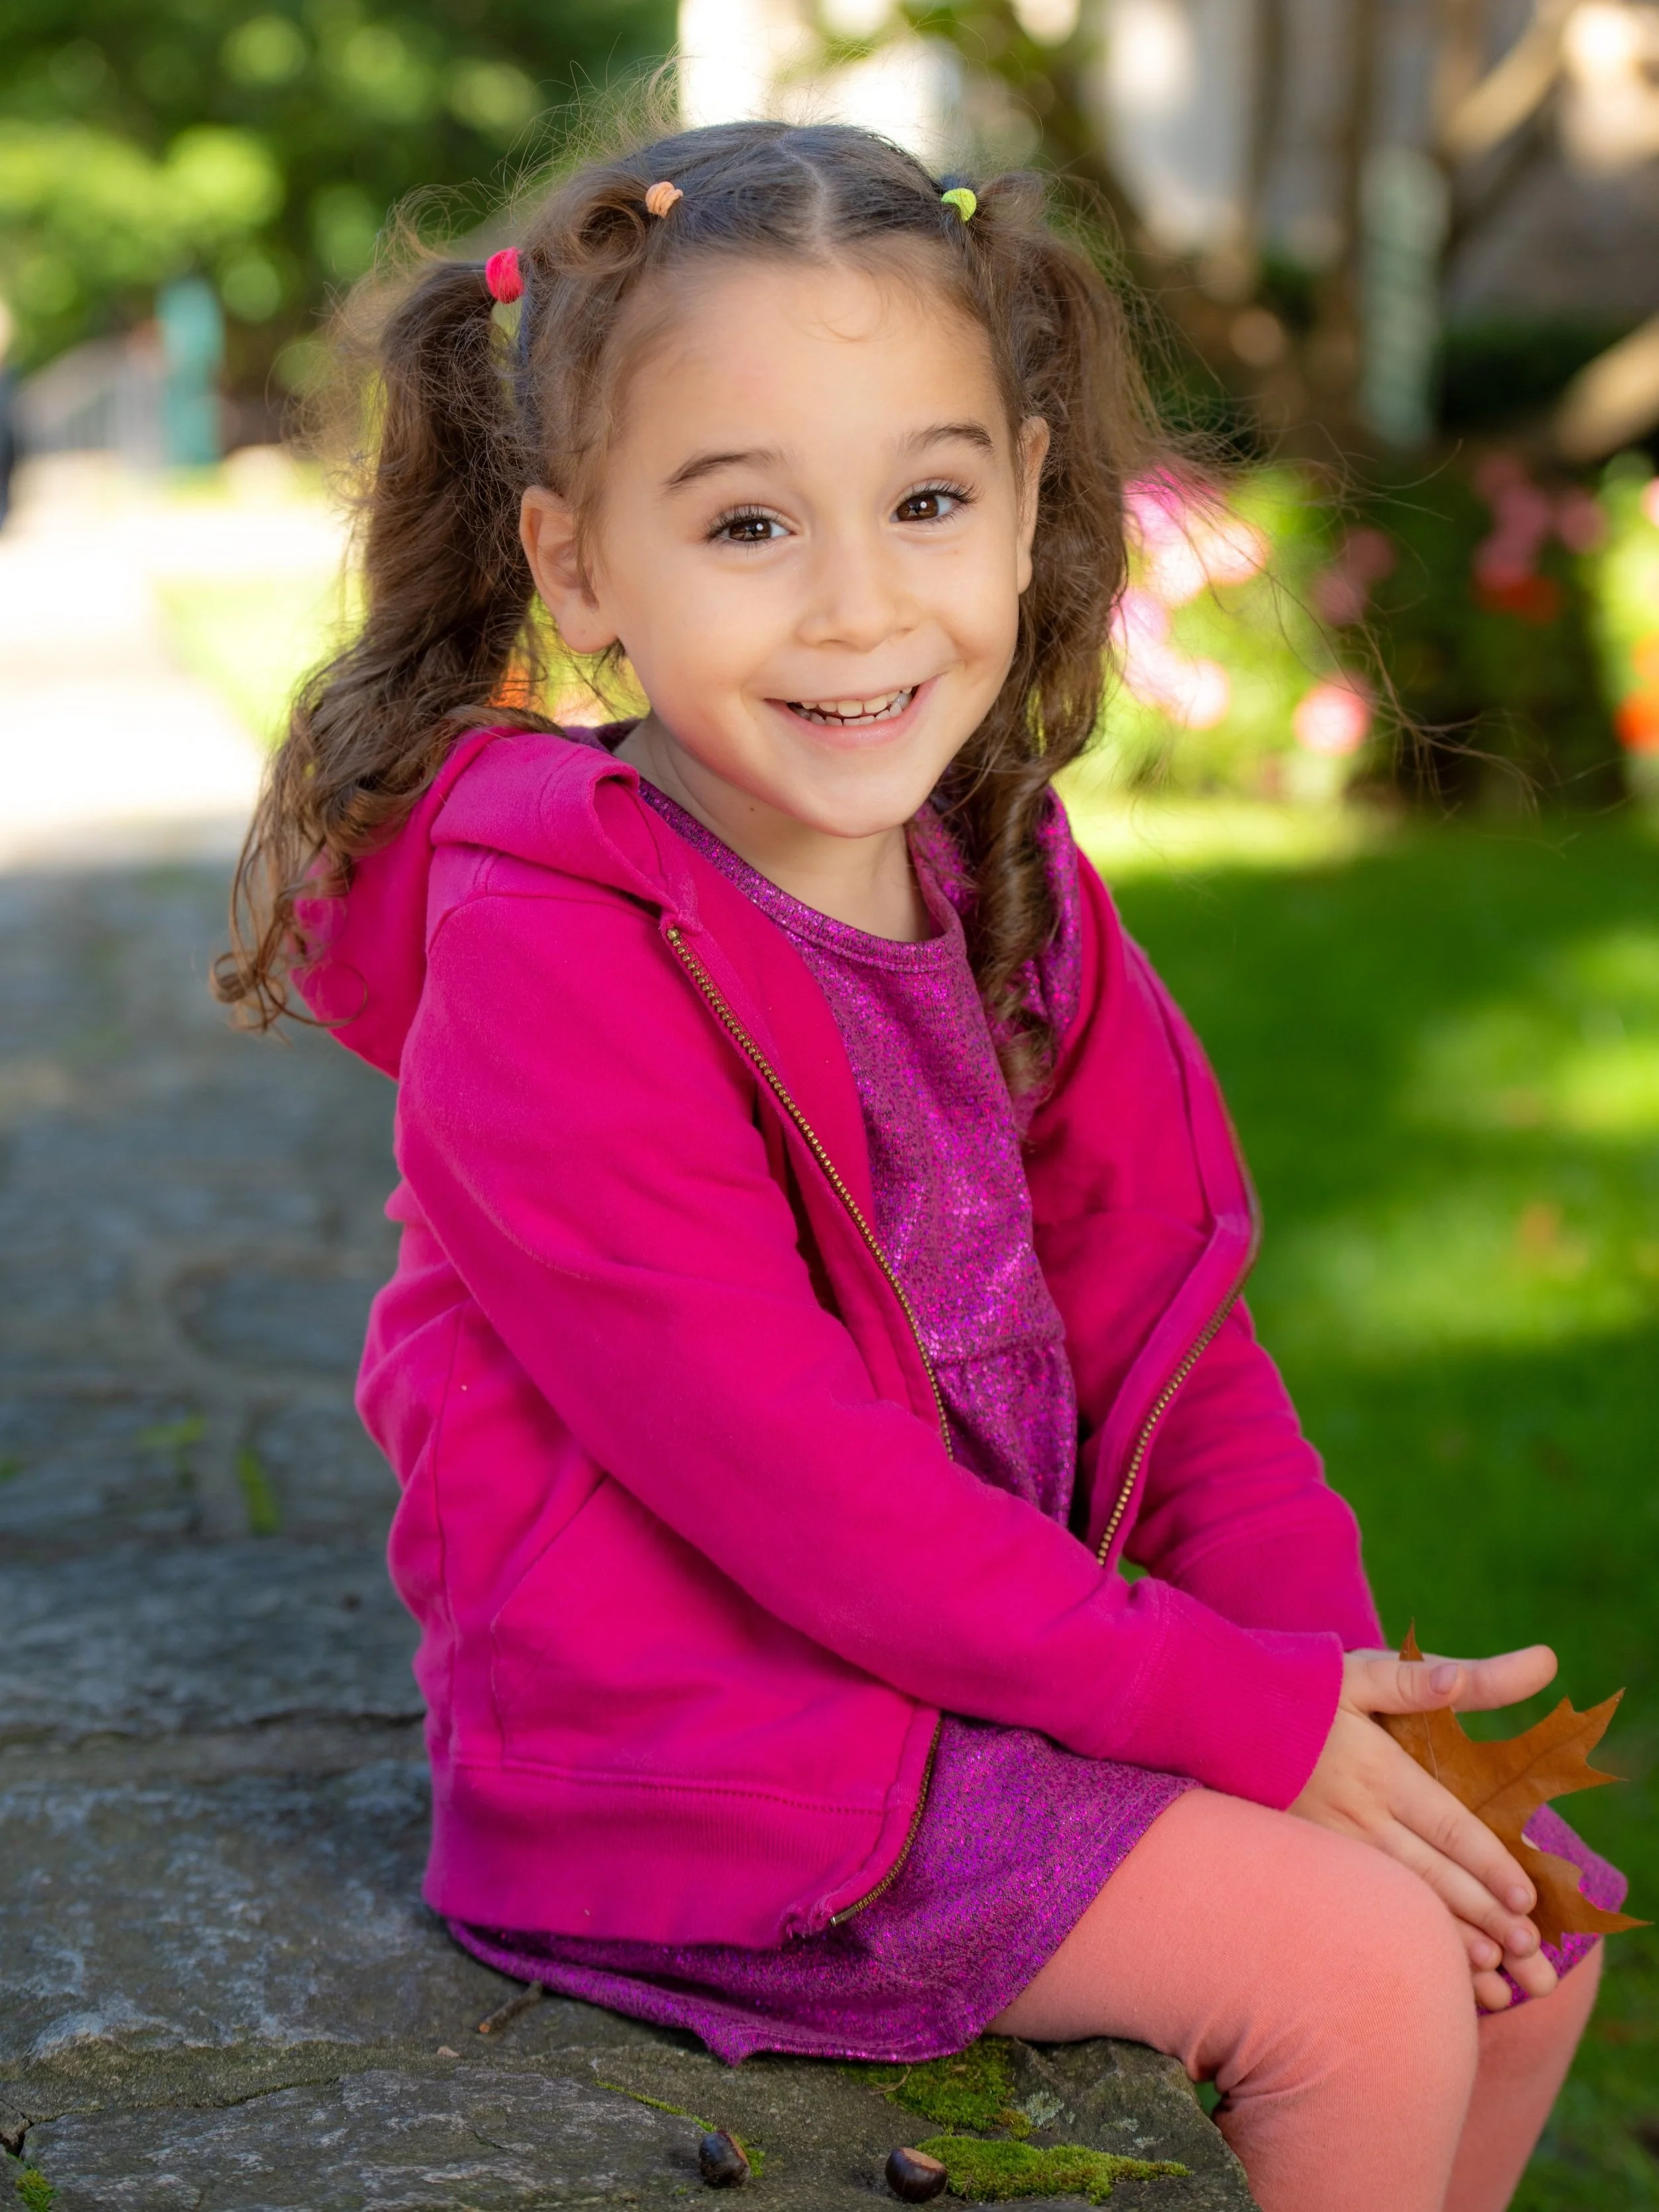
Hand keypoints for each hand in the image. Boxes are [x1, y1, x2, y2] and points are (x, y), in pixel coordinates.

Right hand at [1290, 1645, 1561, 2011]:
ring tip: (1494, 1971)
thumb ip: (1428, 1679)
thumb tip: (1492, 1673)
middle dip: (1483, 1915)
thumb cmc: (1299, 1688)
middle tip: (1530, 1950)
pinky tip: (1425, 1966)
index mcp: (1377, 1769)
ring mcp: (1324, 1846)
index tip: (1525, 1898)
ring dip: (1447, 1939)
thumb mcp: (1363, 1672)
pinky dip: (1396, 1942)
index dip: (1489, 1863)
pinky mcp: (1301, 1864)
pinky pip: (1359, 1912)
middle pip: (1429, 1875)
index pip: (1446, 1825)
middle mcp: (1353, 1815)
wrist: (1209, 1709)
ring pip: (1396, 1902)